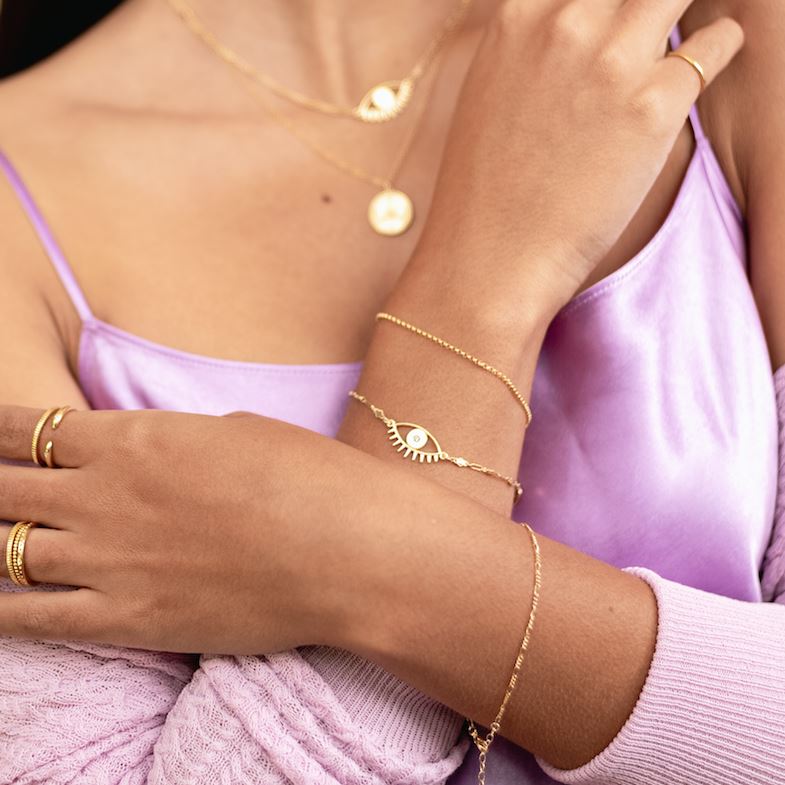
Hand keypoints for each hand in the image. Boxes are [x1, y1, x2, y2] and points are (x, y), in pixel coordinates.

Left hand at [0, 406, 423, 653]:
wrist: (348, 550)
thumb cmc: (307, 477)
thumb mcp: (237, 433)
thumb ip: (177, 443)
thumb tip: (154, 457)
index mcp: (132, 438)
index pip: (26, 429)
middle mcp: (103, 496)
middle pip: (1, 490)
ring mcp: (108, 560)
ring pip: (3, 551)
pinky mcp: (126, 620)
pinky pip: (33, 617)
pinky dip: (4, 609)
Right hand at [408, 0, 743, 315]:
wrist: (491, 260)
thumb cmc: (486, 193)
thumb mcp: (490, 97)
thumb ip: (531, 49)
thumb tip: (574, 32)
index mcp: (517, 18)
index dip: (604, 2)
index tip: (615, 16)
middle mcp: (565, 22)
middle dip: (644, 6)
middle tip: (651, 28)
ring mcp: (611, 60)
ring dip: (683, 13)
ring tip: (680, 39)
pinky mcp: (655, 105)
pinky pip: (717, 43)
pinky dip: (719, 50)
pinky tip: (706, 65)